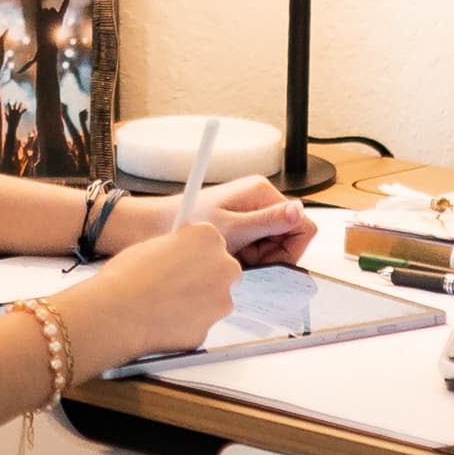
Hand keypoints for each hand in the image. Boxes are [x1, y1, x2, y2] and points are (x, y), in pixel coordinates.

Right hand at [65, 220, 238, 370]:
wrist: (116, 313)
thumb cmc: (126, 277)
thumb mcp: (151, 245)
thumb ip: (175, 248)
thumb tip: (178, 257)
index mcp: (207, 238)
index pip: (211, 241)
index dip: (194, 252)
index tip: (183, 259)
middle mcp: (223, 267)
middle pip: (223, 271)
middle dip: (205, 277)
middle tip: (176, 283)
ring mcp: (220, 301)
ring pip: (214, 301)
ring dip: (197, 303)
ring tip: (163, 304)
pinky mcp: (208, 330)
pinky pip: (199, 325)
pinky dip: (185, 325)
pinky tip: (161, 321)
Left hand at [102, 172, 310, 269]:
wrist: (151, 226)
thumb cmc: (185, 221)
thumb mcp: (230, 228)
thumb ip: (266, 221)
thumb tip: (297, 210)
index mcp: (261, 192)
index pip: (302, 224)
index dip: (290, 249)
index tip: (269, 262)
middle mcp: (258, 200)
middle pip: (288, 237)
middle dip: (272, 255)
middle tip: (245, 260)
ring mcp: (250, 213)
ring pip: (273, 245)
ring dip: (257, 258)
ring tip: (232, 257)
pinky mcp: (239, 226)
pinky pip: (256, 248)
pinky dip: (246, 258)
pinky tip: (228, 258)